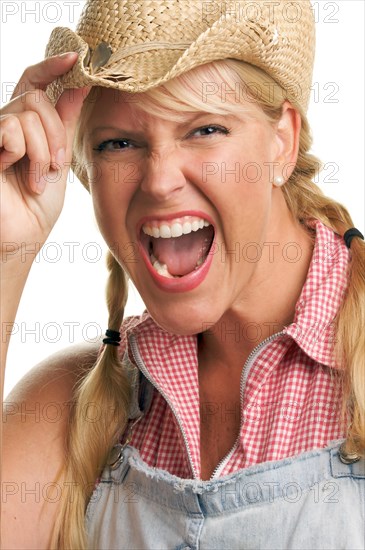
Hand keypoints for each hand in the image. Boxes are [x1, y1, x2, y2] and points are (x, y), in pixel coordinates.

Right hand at [0, 53, 88, 259]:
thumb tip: (80, 84)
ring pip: (26, 115)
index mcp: (24, 124)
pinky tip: (18, 176)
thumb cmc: (38, 204)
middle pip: (36, 99)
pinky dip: (24, 155)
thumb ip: (64, 121)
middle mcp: (4, 123)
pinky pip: (10, 129)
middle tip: (57, 166)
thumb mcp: (58, 157)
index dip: (52, 66)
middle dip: (56, 134)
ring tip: (39, 180)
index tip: (77, 57)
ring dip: (42, 152)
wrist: (23, 235)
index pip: (33, 82)